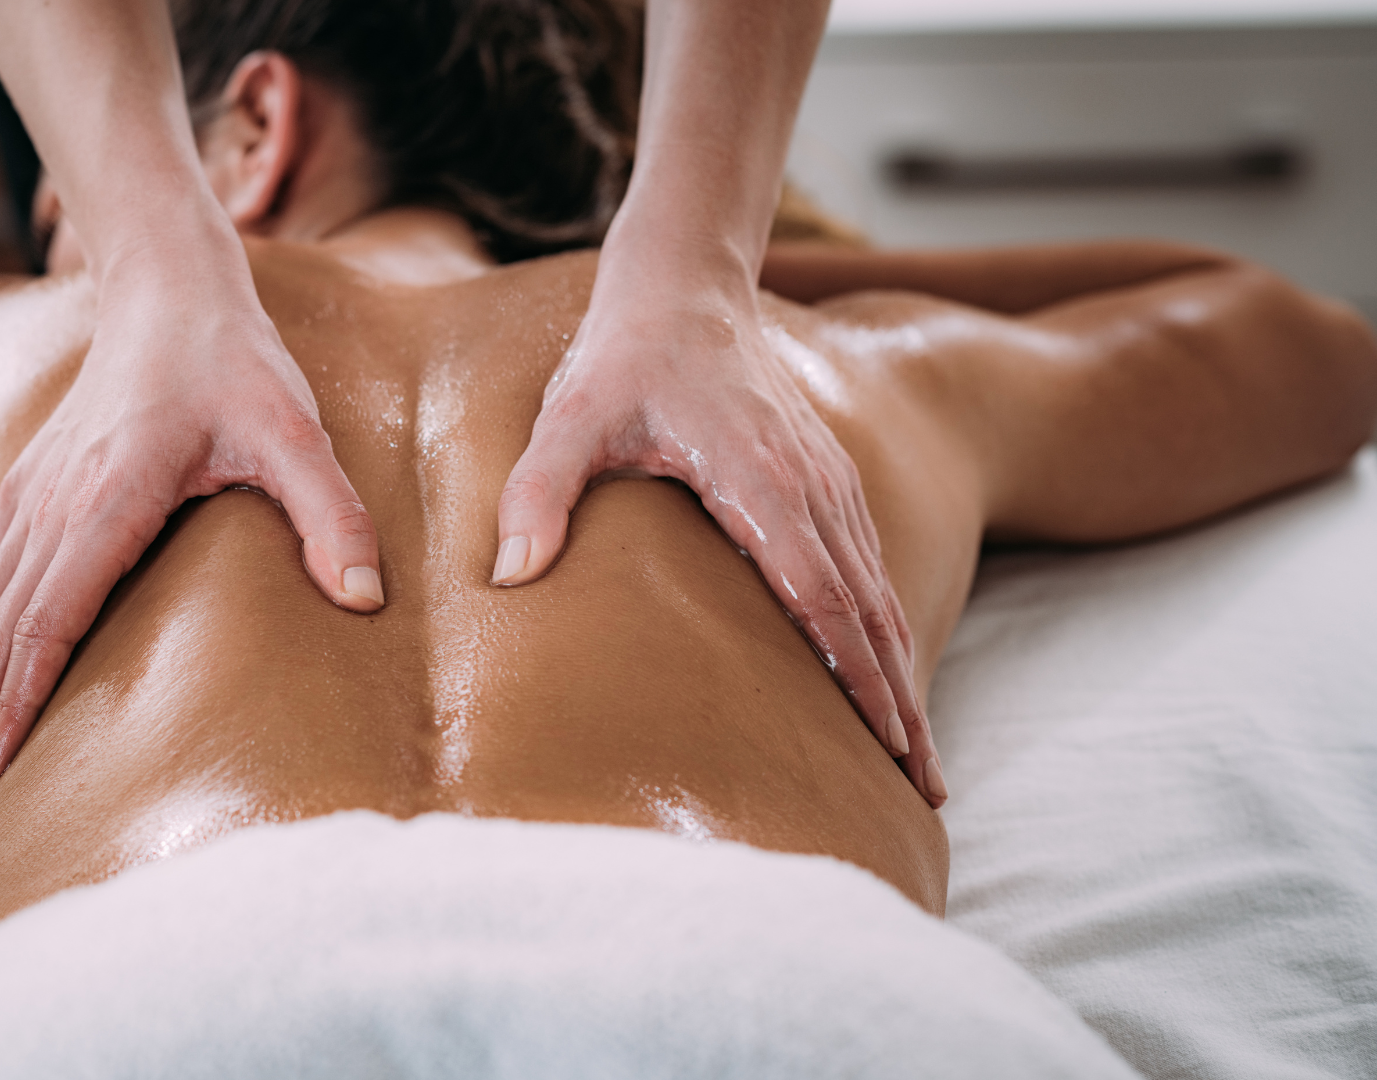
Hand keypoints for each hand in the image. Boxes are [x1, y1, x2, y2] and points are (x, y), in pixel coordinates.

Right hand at [0, 258, 384, 840]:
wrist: (169, 291)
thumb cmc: (236, 364)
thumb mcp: (295, 432)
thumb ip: (332, 513)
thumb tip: (367, 598)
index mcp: (106, 499)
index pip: (45, 621)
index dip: (17, 706)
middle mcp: (50, 507)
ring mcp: (29, 501)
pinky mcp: (26, 495)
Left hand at [491, 246, 945, 807]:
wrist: (682, 284)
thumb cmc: (622, 357)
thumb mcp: (568, 419)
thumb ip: (537, 495)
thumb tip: (509, 577)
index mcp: (763, 481)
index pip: (822, 599)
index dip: (857, 677)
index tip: (887, 744)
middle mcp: (813, 488)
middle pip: (871, 614)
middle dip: (902, 704)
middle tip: (926, 790)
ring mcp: (829, 483)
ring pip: (880, 595)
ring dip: (905, 675)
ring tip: (920, 759)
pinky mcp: (826, 479)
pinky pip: (868, 568)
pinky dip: (886, 631)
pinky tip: (890, 676)